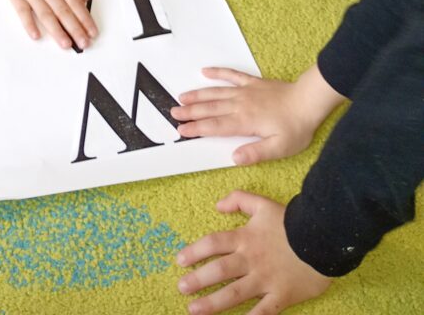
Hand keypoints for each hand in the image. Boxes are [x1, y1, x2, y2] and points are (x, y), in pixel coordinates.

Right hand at [4, 0, 97, 50]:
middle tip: (83, 43)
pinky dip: (29, 25)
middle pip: (64, 12)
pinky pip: (23, 12)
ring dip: (57, 32)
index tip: (92, 32)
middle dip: (75, 30)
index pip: (76, 4)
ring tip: (66, 44)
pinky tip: (37, 35)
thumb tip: (83, 0)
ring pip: (46, 15)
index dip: (85, 20)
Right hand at [170, 67, 324, 164]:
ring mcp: (245, 92)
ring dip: (198, 95)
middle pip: (210, 108)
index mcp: (244, 122)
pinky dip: (218, 73)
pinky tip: (205, 71)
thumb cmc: (296, 127)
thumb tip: (234, 158)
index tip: (182, 130)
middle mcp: (240, 105)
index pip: (215, 126)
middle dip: (190, 111)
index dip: (196, 128)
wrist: (308, 101)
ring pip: (216, 93)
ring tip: (182, 97)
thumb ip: (255, 153)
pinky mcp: (253, 83)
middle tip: (173, 113)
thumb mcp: (279, 148)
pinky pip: (231, 75)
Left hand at [177, 192, 331, 314]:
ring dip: (212, 303)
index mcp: (245, 237)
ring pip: (233, 293)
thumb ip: (239, 200)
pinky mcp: (281, 296)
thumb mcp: (263, 203)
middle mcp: (251, 260)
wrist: (324, 237)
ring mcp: (265, 279)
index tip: (179, 260)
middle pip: (218, 270)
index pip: (213, 244)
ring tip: (194, 310)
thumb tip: (217, 205)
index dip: (194, 252)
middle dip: (197, 280)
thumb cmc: (292, 221)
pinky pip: (262, 312)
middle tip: (181, 288)